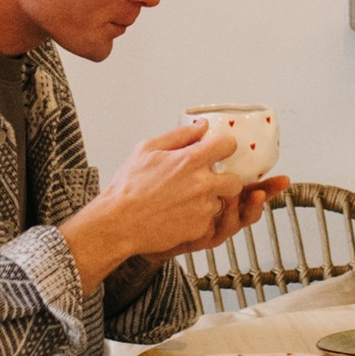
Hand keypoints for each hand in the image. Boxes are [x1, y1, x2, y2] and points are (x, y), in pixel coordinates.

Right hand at [61, 128, 291, 280]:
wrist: (119, 223)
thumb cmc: (128, 187)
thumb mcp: (147, 149)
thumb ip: (179, 135)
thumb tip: (200, 126)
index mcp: (190, 160)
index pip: (228, 145)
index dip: (224, 148)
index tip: (218, 152)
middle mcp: (202, 184)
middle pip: (235, 180)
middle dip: (225, 180)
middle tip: (208, 182)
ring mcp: (203, 208)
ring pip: (221, 202)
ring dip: (209, 201)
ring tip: (185, 201)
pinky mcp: (199, 228)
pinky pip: (209, 221)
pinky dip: (198, 219)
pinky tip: (179, 215)